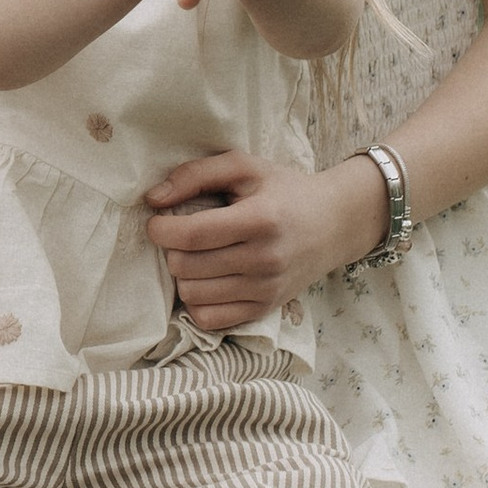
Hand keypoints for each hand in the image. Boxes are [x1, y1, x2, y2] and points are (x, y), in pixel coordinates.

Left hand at [143, 148, 391, 330]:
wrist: (334, 224)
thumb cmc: (285, 191)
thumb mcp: (245, 167)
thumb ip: (196, 174)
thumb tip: (153, 199)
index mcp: (259, 220)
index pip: (192, 235)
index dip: (161, 229)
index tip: (157, 221)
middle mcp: (264, 260)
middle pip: (187, 266)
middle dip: (171, 250)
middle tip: (181, 236)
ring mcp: (266, 289)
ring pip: (193, 295)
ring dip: (183, 275)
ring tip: (195, 256)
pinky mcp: (265, 309)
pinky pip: (210, 320)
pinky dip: (198, 302)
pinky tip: (206, 280)